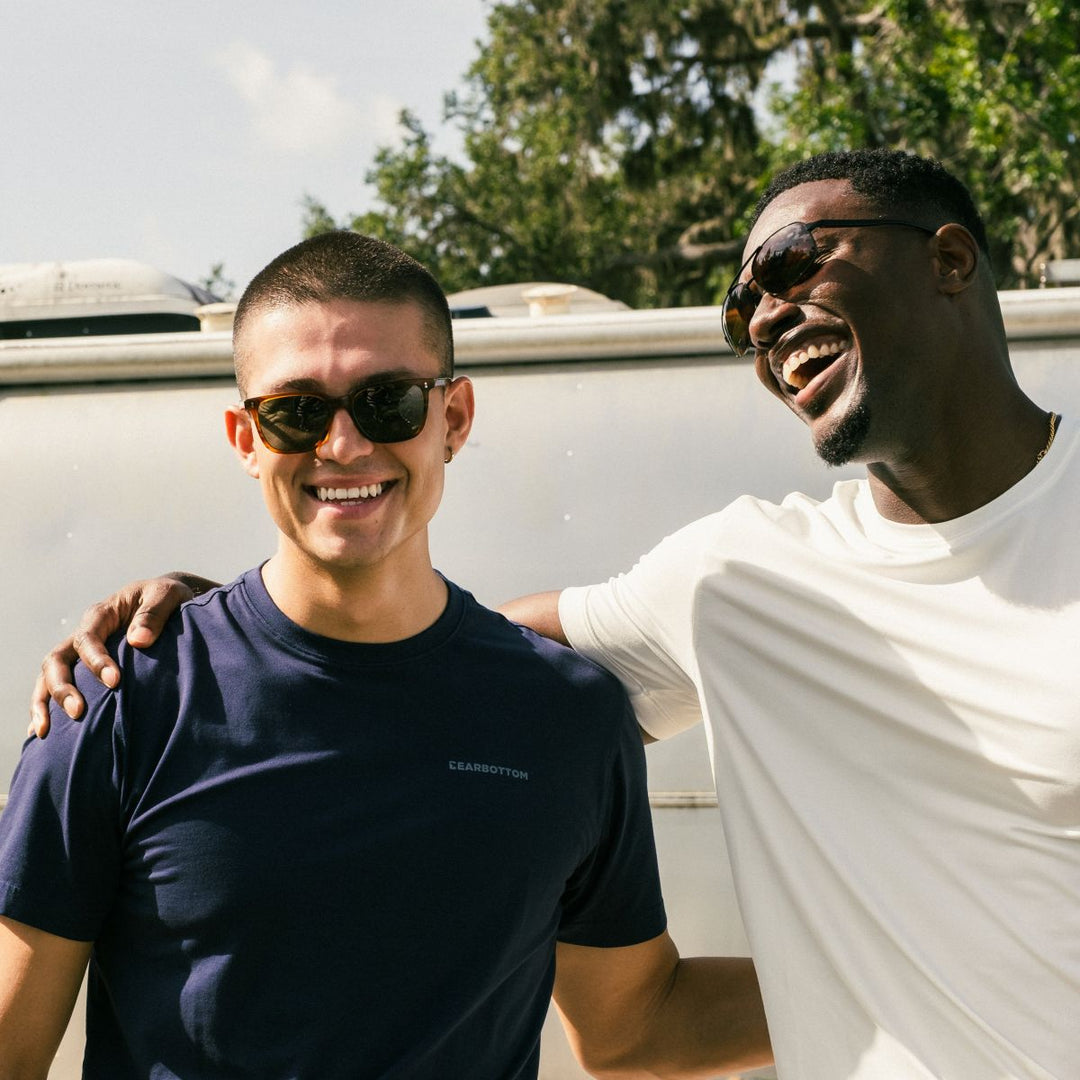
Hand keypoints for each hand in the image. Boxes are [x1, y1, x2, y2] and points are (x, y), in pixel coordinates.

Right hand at [29, 574, 215, 737]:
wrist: (166, 600)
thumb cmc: (168, 597)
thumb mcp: (167, 595)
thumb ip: (154, 613)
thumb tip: (139, 641)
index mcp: (102, 614)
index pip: (88, 638)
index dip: (97, 660)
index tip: (115, 681)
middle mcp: (85, 633)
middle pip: (57, 659)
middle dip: (63, 687)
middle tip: (78, 712)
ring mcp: (80, 652)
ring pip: (48, 675)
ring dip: (46, 702)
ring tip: (48, 731)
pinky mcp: (84, 668)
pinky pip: (55, 686)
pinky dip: (47, 707)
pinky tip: (43, 732)